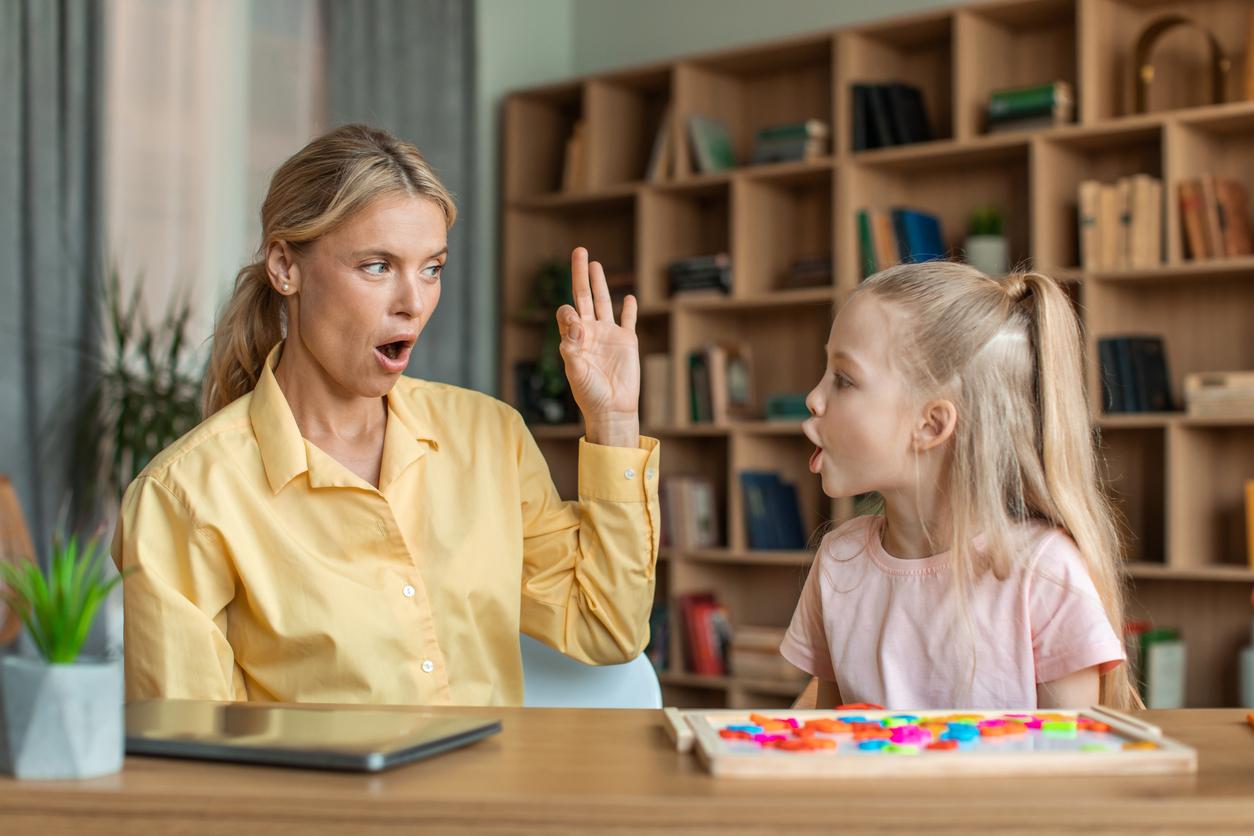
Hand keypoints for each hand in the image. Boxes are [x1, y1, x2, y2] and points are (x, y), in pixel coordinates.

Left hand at [556, 247, 640, 446]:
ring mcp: (609, 335)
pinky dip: (629, 309)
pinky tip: (629, 297)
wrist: (612, 409)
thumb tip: (574, 321)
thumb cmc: (590, 393)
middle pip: (584, 296)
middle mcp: (590, 331)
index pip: (567, 313)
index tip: (575, 322)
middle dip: (580, 275)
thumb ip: (572, 347)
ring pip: (604, 302)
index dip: (568, 312)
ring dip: (599, 282)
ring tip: (594, 264)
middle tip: (578, 251)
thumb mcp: (576, 371)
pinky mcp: (627, 341)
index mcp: (574, 338)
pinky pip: (628, 320)